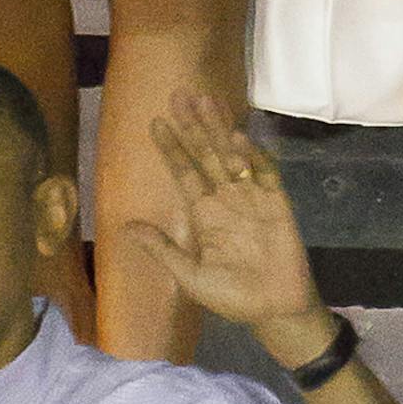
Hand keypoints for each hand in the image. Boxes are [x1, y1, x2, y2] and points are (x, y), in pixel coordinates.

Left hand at [125, 92, 326, 348]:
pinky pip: (263, 174)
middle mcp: (226, 199)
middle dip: (193, 125)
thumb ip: (161, 249)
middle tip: (179, 94)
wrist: (273, 309)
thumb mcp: (188, 275)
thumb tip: (125, 228)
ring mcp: (252, 198)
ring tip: (205, 100)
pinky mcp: (277, 203)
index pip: (184, 173)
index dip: (171, 148)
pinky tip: (235, 138)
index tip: (155, 123)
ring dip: (219, 128)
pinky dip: (251, 156)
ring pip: (232, 155)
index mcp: (204, 215)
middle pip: (206, 154)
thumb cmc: (231, 297)